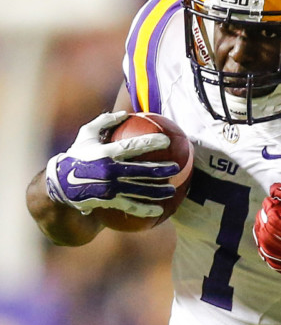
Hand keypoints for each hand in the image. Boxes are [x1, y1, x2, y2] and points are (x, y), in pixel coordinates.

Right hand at [45, 111, 178, 216]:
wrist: (60, 183)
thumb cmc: (77, 155)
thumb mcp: (86, 135)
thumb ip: (104, 122)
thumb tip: (124, 113)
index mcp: (105, 153)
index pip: (132, 146)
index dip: (150, 142)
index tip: (166, 140)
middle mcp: (109, 171)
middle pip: (141, 171)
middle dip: (161, 169)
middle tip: (176, 167)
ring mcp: (110, 188)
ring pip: (140, 190)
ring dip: (158, 191)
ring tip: (172, 190)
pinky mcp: (110, 201)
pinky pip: (131, 206)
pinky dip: (145, 209)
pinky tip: (159, 210)